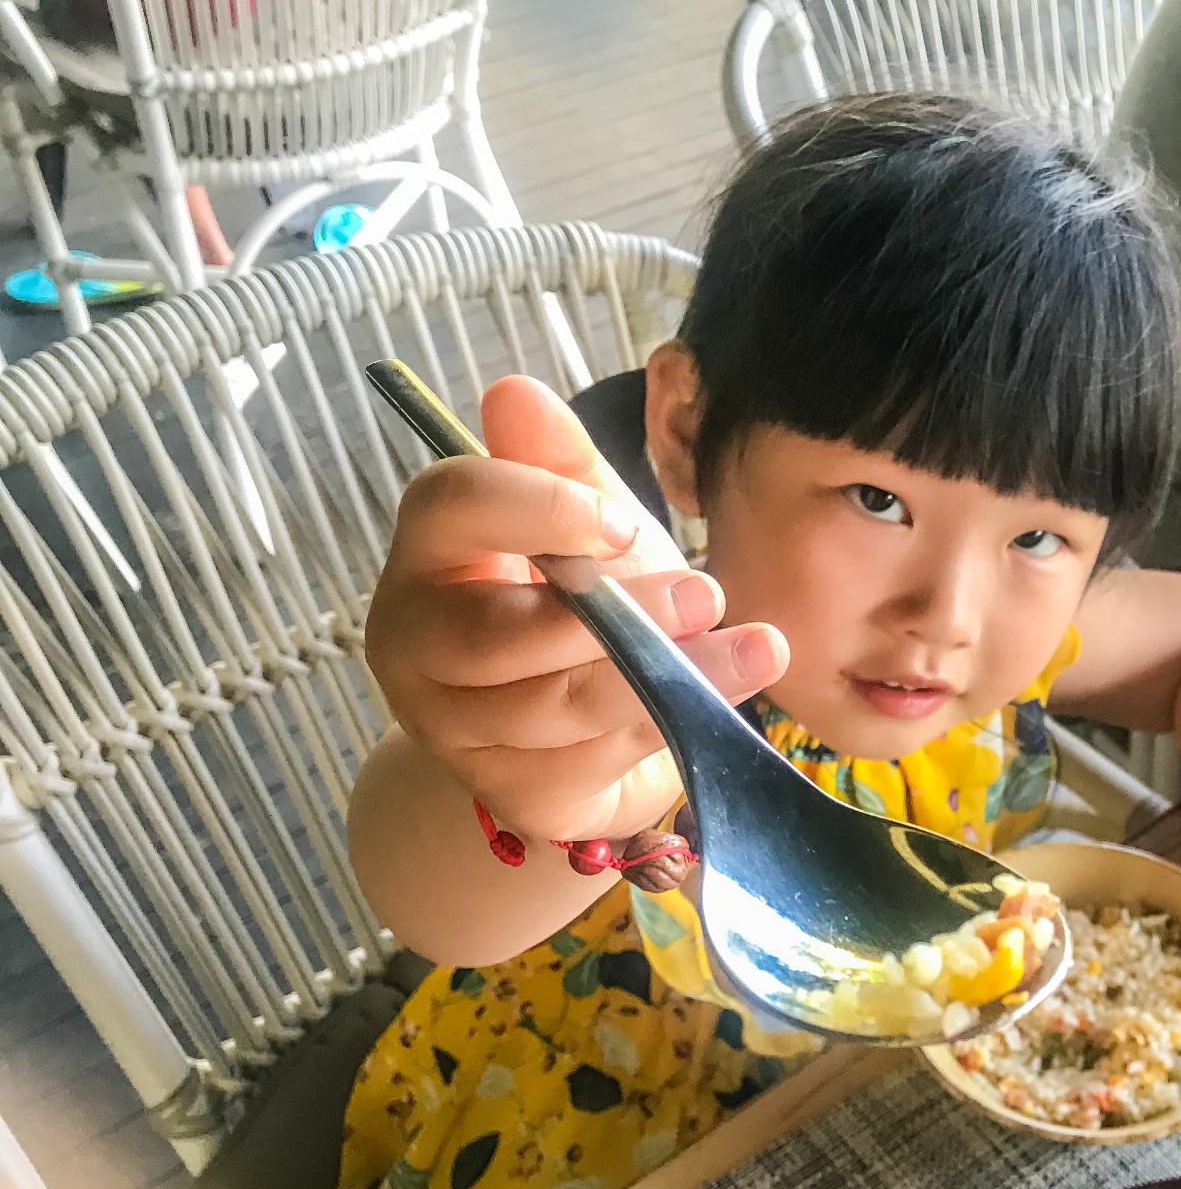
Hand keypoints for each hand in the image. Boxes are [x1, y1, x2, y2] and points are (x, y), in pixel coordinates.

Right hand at [366, 375, 788, 841]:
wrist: (576, 729)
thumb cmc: (574, 603)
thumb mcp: (583, 526)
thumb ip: (562, 464)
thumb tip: (515, 394)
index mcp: (429, 552)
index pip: (450, 508)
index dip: (536, 508)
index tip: (622, 520)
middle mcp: (418, 645)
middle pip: (494, 635)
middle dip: (609, 620)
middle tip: (705, 596)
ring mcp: (457, 731)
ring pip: (555, 710)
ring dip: (663, 682)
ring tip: (754, 652)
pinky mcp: (515, 794)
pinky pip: (592, 766)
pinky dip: (662, 734)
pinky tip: (720, 708)